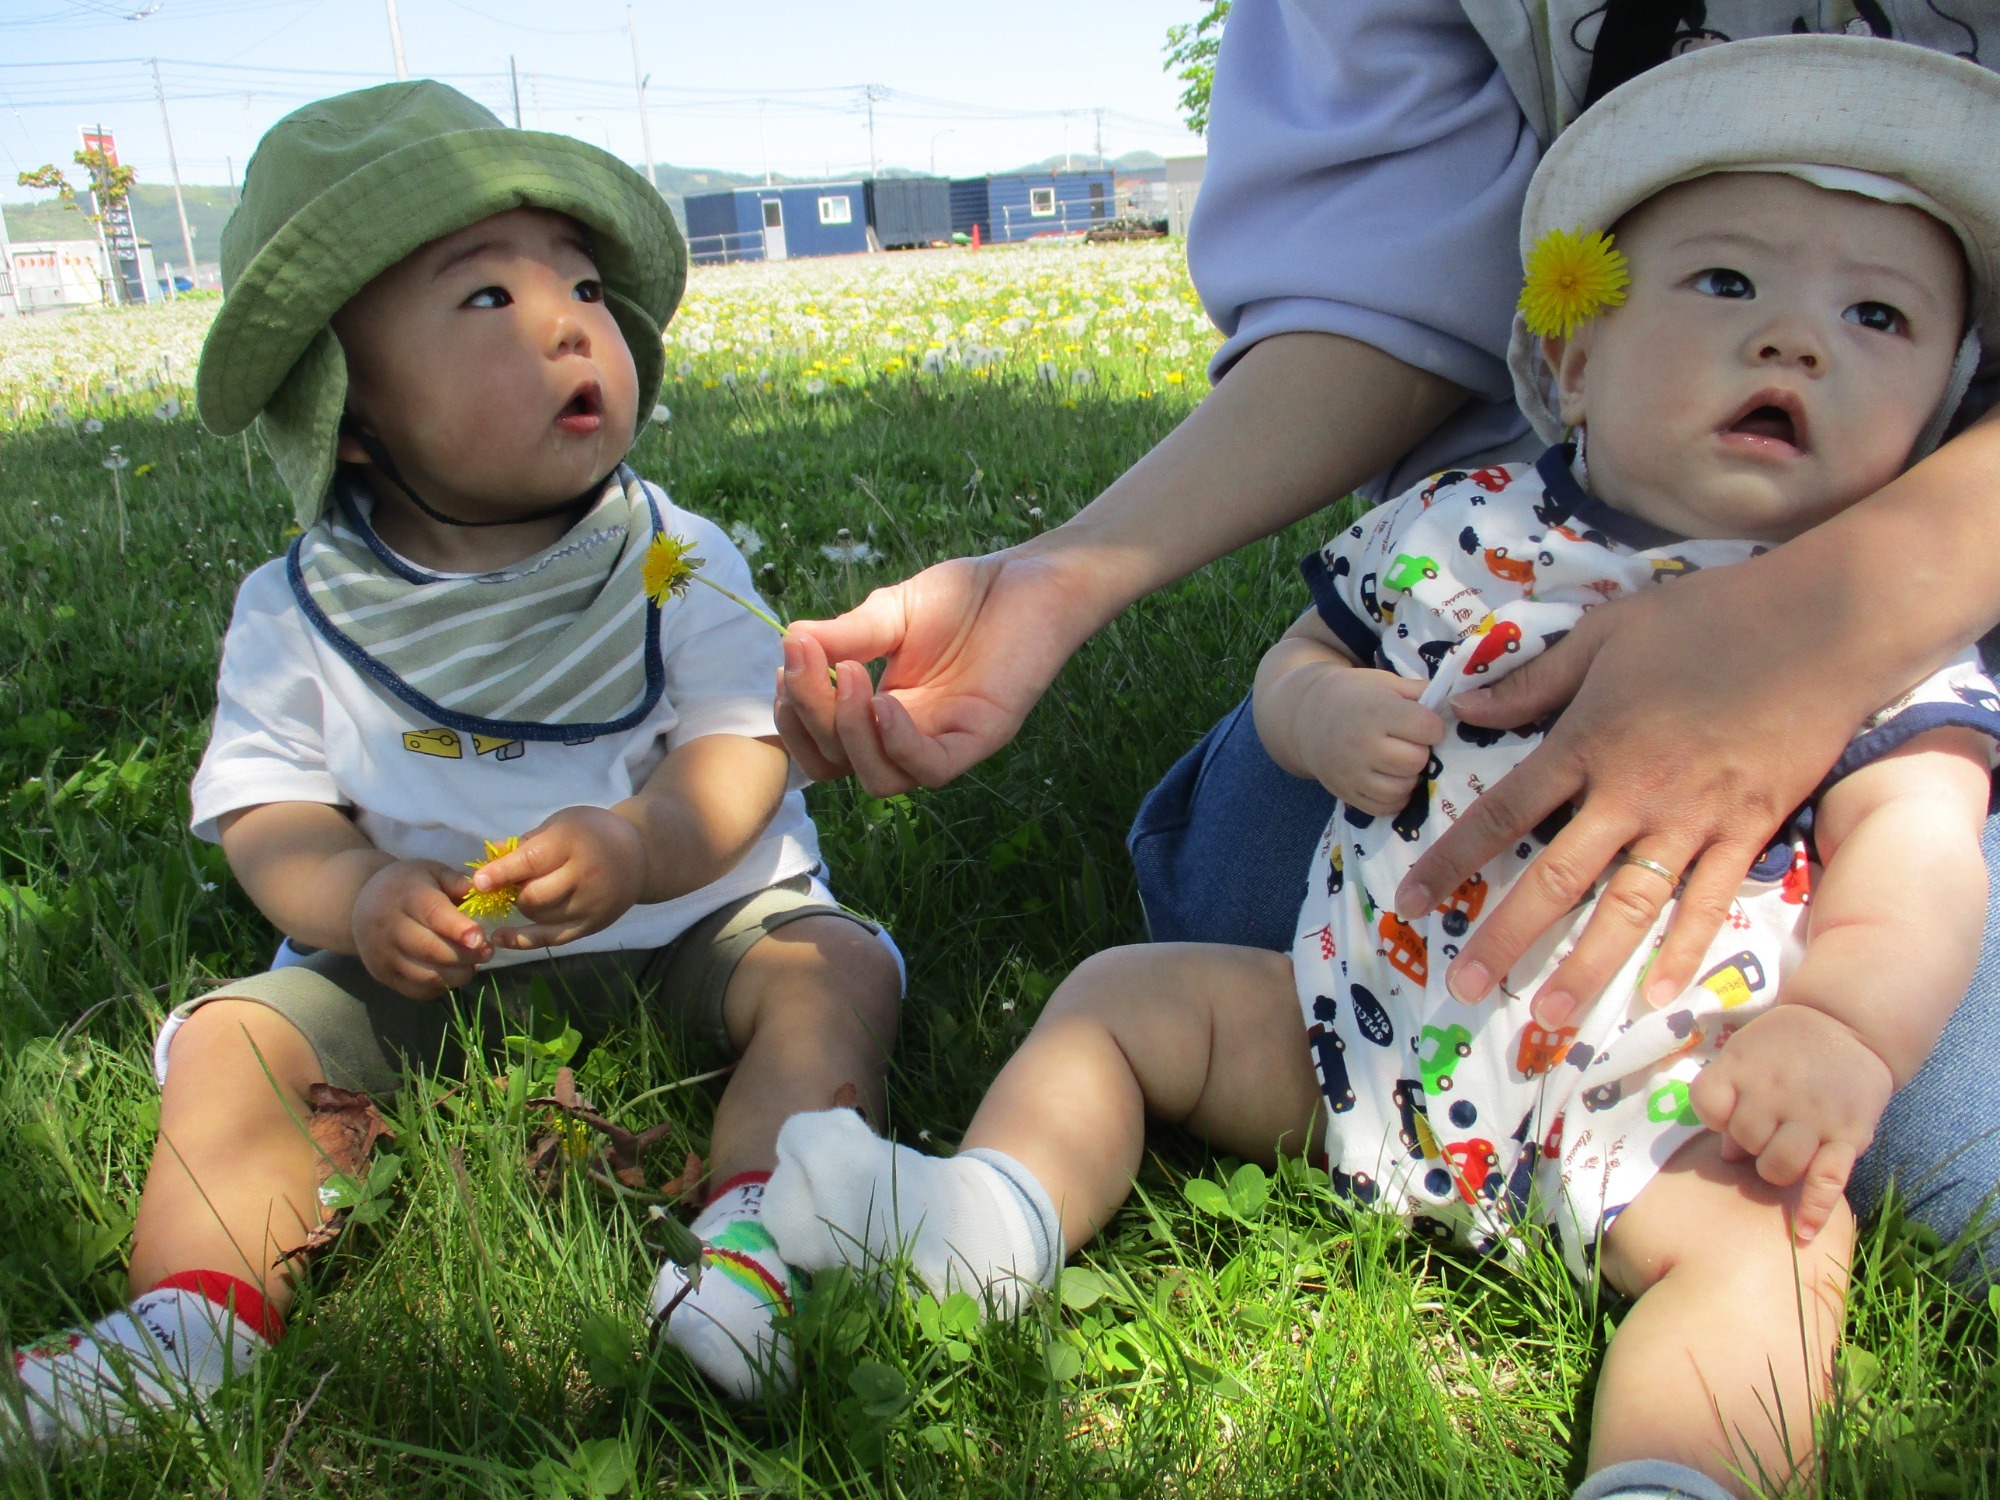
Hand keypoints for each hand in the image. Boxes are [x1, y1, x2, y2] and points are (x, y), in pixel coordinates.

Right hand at [351, 859, 492, 998]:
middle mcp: (390, 927)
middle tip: (487, 953)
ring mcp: (383, 954)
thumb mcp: (432, 872)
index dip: (459, 929)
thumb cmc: (407, 885)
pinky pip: (417, 990)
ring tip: (472, 965)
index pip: (433, 914)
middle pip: (430, 949)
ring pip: (425, 975)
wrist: (362, 904)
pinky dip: (441, 987)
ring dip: (456, 975)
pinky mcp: (382, 975)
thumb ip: (457, 882)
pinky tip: (452, 974)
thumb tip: (482, 892)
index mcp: (406, 896)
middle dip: (465, 956)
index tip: (481, 938)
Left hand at [467, 805, 646, 950]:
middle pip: (533, 895)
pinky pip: (552, 938)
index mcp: (574, 843)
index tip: (478, 882)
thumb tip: (488, 864)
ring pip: (540, 916)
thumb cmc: (592, 833)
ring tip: (530, 891)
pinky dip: (523, 940)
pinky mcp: (592, 925)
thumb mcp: (561, 824)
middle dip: (514, 891)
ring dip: (524, 906)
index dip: (502, 872)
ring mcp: (591, 904)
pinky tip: (500, 938)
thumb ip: (526, 844)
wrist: (639, 856)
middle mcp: (585, 876)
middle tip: (513, 882)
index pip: (532, 861)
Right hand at [775, 548, 1099, 794]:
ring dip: (850, 733)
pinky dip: (898, 743)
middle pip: (838, 765)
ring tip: (851, 674)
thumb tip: (790, 641)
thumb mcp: (890, 611)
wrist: (1032, 578)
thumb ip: (845, 636)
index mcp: (881, 713)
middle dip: (810, 716)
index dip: (794, 715)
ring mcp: (944, 742)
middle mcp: (908, 737)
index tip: (790, 660)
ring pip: (880, 780)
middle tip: (809, 659)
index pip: (821, 745)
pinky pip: (931, 769)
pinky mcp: (981, 738)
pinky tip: (885, 701)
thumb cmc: (966, 596)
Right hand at [1294, 667, 1443, 813]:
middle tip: (1409, 742)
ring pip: (1404, 788)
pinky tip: (1391, 779)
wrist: (1305, 717)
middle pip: (1417, 760)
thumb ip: (1422, 691)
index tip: (1421, 722)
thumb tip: (1456, 705)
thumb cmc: (1354, 695)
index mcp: (1376, 711)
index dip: (1432, 726)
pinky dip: (1395, 797)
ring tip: (1400, 762)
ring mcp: (1352, 774)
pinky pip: (1385, 807)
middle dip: (1420, 751)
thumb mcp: (1386, 681)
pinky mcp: (1346, 794)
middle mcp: (1362, 745)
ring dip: (1409, 776)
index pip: (1428, 728)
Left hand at [1391, 562, 1883, 1023]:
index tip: (1410, 902)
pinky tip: (1655, 996)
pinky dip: (1682, 951)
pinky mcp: (1748, 831)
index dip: (1452, 861)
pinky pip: (1707, 902)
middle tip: (1466, 989)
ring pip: (1628, 908)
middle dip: (1506, 937)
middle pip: (1556, 878)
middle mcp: (1633, 794)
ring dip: (1585, 966)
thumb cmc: (1705, 619)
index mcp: (1587, 742)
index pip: (1502, 813)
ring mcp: (1693, 819)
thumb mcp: (1604, 632)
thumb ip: (1532, 680)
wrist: (1822, 625)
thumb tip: (1461, 710)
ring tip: (1548, 1019)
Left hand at [1690, 1005, 1893, 1242]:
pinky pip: (1827, 1181)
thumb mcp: (1745, 1053)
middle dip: (1748, 1143)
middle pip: (1744, 1140)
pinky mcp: (1848, 1138)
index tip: (1730, 1112)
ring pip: (1777, 1166)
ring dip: (1774, 1169)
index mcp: (1743, 1067)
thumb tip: (1724, 1154)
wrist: (1846, 1026)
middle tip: (1764, 1131)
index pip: (1708, 1105)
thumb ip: (1727, 1093)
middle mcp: (1777, 1093)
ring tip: (1783, 1154)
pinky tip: (1801, 1234)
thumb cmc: (1784, 1045)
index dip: (1715, 1116)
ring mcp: (1814, 1117)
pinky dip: (1813, 1210)